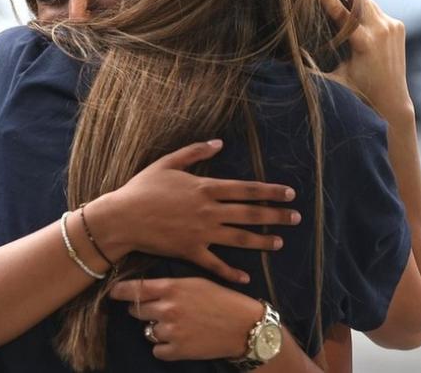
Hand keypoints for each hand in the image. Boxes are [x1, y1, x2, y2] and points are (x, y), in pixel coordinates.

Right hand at [90, 140, 299, 283]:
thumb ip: (195, 151)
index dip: (271, 191)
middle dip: (276, 215)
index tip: (290, 193)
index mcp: (205, 187)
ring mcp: (202, 233)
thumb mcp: (168, 163)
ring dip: (262, 241)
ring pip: (239, 238)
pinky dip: (232, 272)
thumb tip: (219, 143)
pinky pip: (216, 264)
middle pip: (250, 213)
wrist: (123, 217)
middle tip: (296, 218)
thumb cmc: (142, 188)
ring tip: (279, 243)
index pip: (247, 189)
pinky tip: (246, 277)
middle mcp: (209, 210)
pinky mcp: (191, 251)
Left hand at [109, 277, 262, 360]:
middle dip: (143, 310)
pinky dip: (165, 347)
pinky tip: (180, 340)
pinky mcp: (177, 351)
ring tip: (178, 326)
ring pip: (147, 331)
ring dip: (157, 329)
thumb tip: (143, 290)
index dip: (120, 291)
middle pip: (136, 310)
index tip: (113, 293)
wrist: (244, 326)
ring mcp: (171, 331)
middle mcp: (167, 308)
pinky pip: (157, 349)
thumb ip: (168, 286)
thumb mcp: (195, 282)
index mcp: (171, 287)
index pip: (133, 289)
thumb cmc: (222, 299)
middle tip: (160, 310)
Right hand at [317, 0, 413, 122]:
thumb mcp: (332, 82)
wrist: (392, 103)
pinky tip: (349, 11)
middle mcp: (382, 30)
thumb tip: (281, 62)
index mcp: (365, 43)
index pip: (341, 11)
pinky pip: (375, 9)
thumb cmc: (359, 95)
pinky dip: (361, 8)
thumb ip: (309, 70)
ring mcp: (393, 26)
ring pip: (366, 0)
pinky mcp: (398, 26)